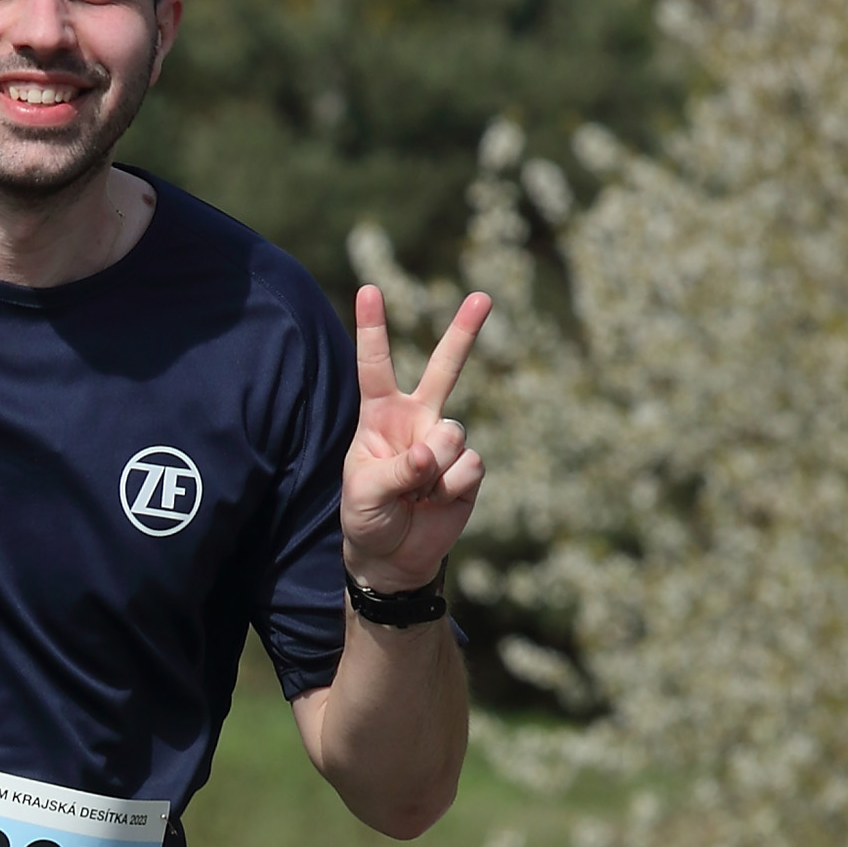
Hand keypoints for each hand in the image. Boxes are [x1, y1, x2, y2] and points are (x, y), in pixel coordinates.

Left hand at [340, 285, 489, 593]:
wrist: (393, 557)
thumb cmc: (367, 516)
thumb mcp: (364, 493)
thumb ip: (395, 470)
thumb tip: (430, 454)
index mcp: (380, 415)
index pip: (375, 366)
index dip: (373, 329)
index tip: (369, 289)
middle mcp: (417, 418)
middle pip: (445, 368)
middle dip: (465, 332)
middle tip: (483, 297)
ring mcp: (445, 441)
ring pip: (452, 434)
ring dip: (434, 468)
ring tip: (417, 493)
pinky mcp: (469, 468)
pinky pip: (469, 465)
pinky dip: (450, 488)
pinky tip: (436, 502)